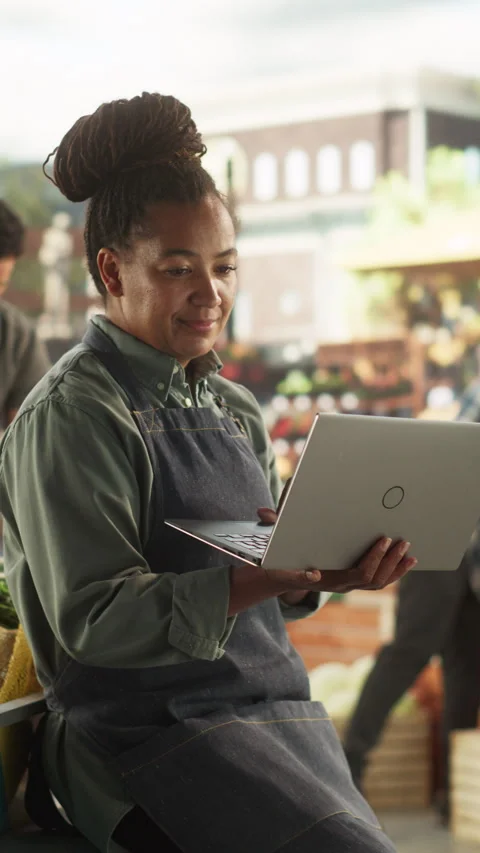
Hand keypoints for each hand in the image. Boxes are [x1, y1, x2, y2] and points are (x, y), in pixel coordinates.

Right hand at [256, 501, 416, 595]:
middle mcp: (341, 585)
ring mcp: (348, 585)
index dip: (373, 559)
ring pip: (379, 582)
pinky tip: (407, 560)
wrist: (280, 577)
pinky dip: (395, 571)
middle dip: (390, 560)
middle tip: (401, 540)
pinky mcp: (353, 581)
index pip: (357, 573)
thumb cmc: (279, 556)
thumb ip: (271, 524)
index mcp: (327, 576)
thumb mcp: (273, 540)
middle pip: (374, 579)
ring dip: (396, 567)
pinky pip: (379, 580)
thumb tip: (264, 513)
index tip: (383, 540)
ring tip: (409, 551)